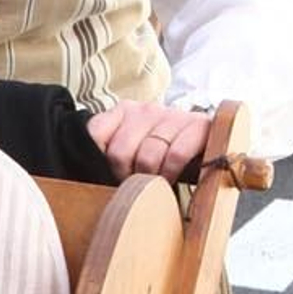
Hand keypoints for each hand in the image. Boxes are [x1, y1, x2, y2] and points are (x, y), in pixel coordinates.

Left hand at [84, 101, 211, 183]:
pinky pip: (176, 155)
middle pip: (120, 152)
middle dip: (126, 176)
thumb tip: (86, 173)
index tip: (111, 173)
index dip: (101, 161)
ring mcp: (172, 115)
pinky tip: (170, 178)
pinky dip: (170, 172)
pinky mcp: (198, 125)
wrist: (206, 144)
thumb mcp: (130, 149)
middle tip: (136, 184)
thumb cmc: (160, 154)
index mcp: (123, 111)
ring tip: (155, 183)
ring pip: (148, 156)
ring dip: (150, 178)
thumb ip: (108, 152)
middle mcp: (146, 110)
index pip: (95, 134)